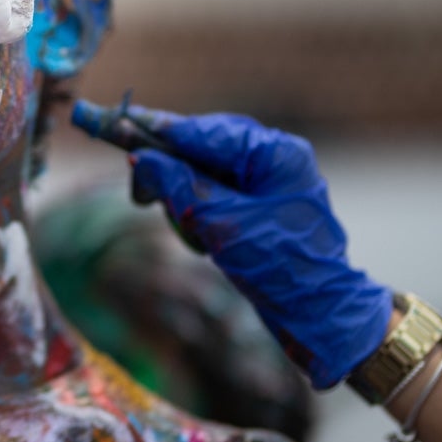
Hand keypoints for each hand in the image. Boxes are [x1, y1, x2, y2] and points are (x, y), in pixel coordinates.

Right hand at [121, 109, 391, 388]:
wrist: (322, 316)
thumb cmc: (282, 268)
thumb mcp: (224, 224)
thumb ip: (181, 186)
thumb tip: (143, 159)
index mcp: (275, 152)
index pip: (205, 131)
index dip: (159, 131)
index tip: (119, 124)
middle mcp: (275, 158)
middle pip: (204, 148)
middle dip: (173, 170)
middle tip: (140, 191)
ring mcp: (270, 182)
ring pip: (207, 173)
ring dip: (188, 198)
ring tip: (190, 232)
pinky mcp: (262, 205)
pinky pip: (218, 195)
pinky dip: (202, 213)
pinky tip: (203, 239)